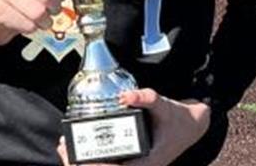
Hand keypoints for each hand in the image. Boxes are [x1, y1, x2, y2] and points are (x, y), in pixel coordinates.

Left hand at [57, 89, 210, 165]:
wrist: (191, 125)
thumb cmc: (178, 119)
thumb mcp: (164, 106)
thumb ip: (146, 98)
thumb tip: (125, 96)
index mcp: (147, 163)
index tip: (81, 160)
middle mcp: (138, 165)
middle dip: (82, 163)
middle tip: (64, 148)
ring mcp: (134, 162)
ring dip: (85, 160)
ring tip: (65, 147)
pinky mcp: (130, 156)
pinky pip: (108, 160)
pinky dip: (92, 154)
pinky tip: (78, 144)